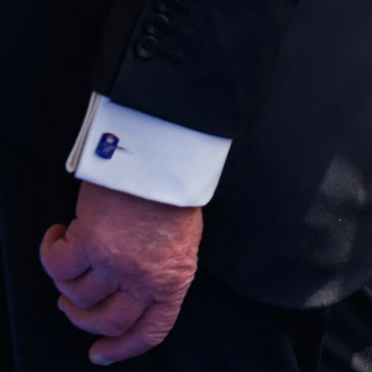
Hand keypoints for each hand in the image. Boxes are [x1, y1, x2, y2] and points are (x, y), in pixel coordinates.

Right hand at [40, 182, 202, 364]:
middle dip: (83, 319)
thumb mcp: (181, 242)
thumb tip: (130, 292)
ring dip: (66, 283)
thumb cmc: (172, 194)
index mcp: (174, 279)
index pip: (151, 329)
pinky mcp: (88, 243)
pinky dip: (51, 252)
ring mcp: (115, 262)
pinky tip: (58, 236)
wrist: (163, 158)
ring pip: (77, 295)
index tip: (102, 354)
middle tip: (71, 306)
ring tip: (69, 258)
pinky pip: (57, 266)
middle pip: (106, 321)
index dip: (124, 348)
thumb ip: (160, 271)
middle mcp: (145, 277)